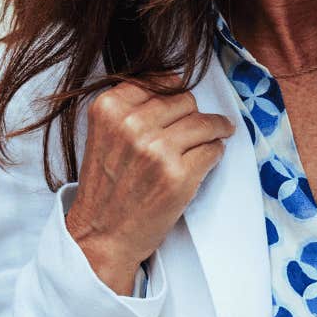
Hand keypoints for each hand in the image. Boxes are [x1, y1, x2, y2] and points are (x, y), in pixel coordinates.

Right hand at [64, 74, 235, 293]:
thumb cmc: (106, 185)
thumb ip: (132, 107)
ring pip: (205, 122)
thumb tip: (177, 84)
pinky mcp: (179, 175)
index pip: (161, 81)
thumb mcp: (104, 133)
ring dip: (214, 131)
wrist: (101, 235)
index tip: (177, 108)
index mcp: (110, 108)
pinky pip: (214, 149)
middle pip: (185, 100)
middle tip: (189, 132)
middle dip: (192, 114)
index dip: (174, 95)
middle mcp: (132, 125)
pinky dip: (215, 154)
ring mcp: (157, 150)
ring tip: (212, 138)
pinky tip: (204, 161)